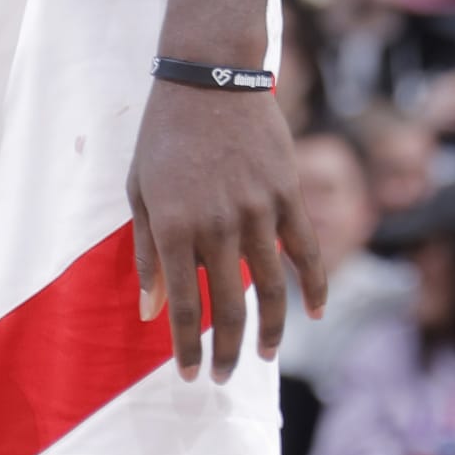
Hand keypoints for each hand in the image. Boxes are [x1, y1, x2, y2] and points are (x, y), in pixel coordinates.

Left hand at [127, 80, 324, 382]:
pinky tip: (316, 312)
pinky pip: (306, 250)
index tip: (190, 376)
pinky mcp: (286, 194)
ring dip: (271, 331)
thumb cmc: (163, 135)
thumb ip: (145, 251)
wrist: (208, 76)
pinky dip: (315, 285)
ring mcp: (256, 211)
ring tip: (266, 354)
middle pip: (228, 309)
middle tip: (224, 378)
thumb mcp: (139, 190)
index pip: (183, 307)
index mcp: (174, 226)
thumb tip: (152, 309)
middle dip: (226, 353)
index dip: (186, 349)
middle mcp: (216, 226)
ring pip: (271, 289)